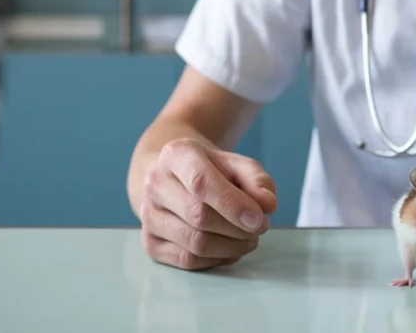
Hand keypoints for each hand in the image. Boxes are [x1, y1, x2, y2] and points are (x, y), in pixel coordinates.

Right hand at [139, 138, 276, 269]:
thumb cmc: (210, 170)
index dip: (233, 205)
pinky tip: (230, 248)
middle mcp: (155, 183)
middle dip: (238, 228)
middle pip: (199, 216)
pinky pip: (188, 261)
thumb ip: (257, 180)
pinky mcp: (150, 242)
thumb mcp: (237, 164)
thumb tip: (267, 205)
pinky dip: (216, 260)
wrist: (175, 176)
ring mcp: (148, 215)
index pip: (201, 183)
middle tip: (261, 227)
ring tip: (249, 238)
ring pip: (194, 244)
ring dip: (232, 247)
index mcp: (176, 155)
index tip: (259, 219)